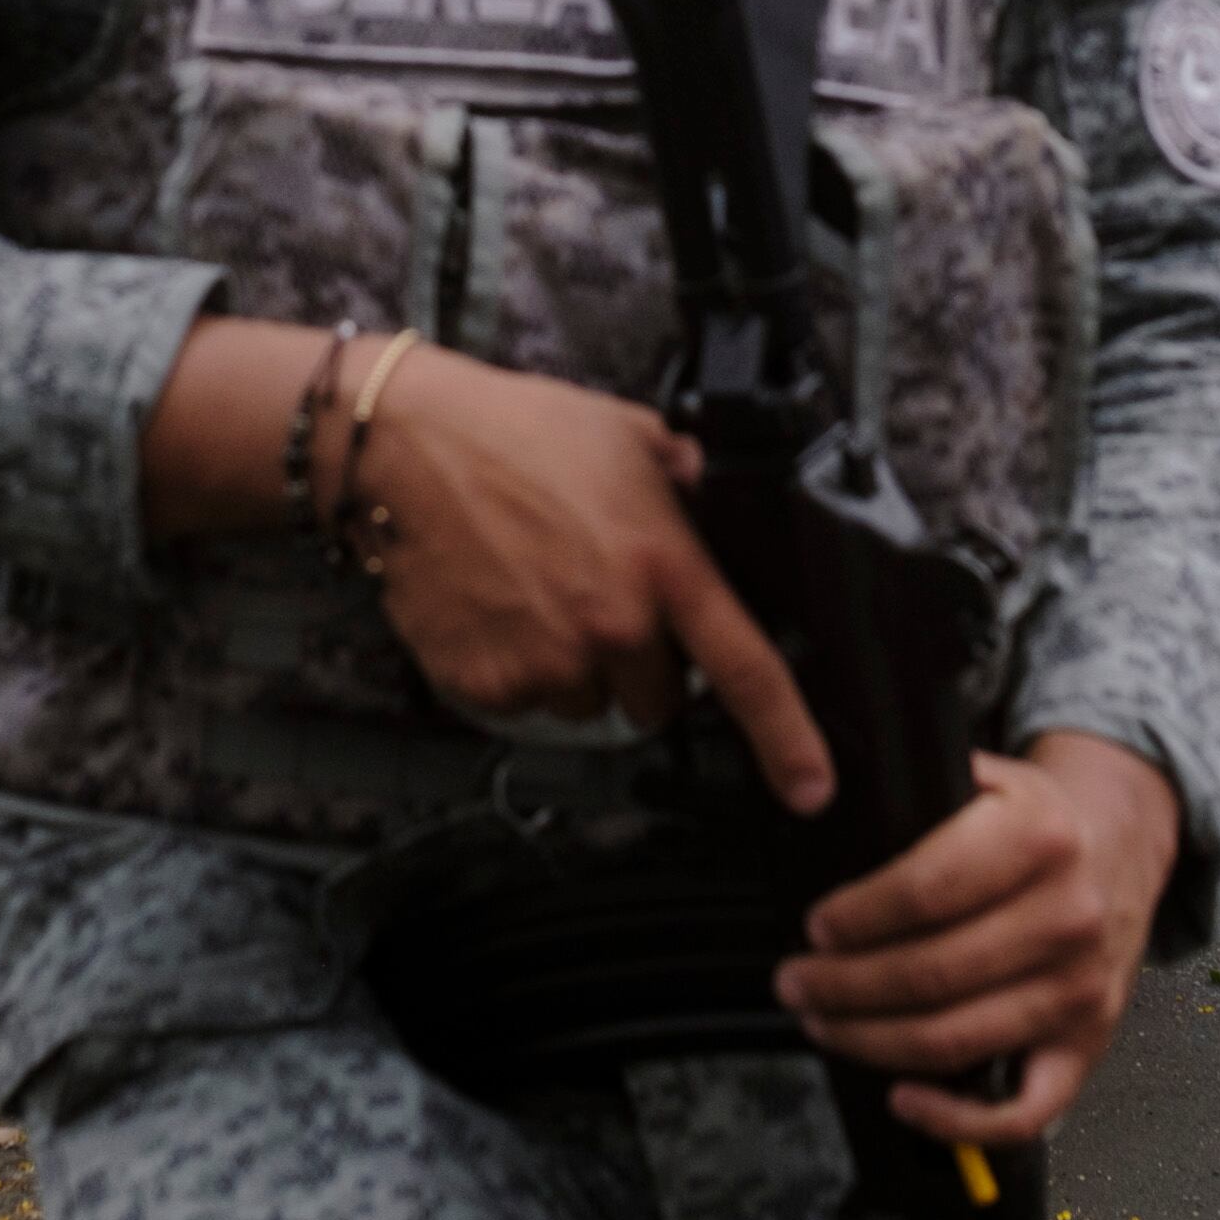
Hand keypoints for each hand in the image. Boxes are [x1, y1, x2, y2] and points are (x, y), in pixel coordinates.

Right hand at [345, 349, 834, 816]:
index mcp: (662, 567)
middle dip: (639, 662)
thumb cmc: (514, 431)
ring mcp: (546, 660)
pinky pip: (522, 698)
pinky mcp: (487, 681)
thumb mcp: (630, 434)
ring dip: (573, 664)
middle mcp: (611, 625)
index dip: (788, 740)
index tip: (811, 788)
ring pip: (585, 700)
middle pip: (656, 698)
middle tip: (598, 597)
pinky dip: (514, 664)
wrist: (408, 446)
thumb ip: (686, 479)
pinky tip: (498, 602)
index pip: (746, 670)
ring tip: (537, 588)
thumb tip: (713, 490)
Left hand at [778, 736, 1186, 1144]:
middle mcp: (1068, 916)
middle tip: (796, 982)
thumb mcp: (990, 777)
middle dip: (843, 985)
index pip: (927, 889)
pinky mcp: (1086, 1045)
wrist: (1117, 849)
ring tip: (824, 1023)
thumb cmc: (1032, 824)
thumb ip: (923, 792)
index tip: (817, 927)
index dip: (859, 917)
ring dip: (872, 1041)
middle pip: (931, 973)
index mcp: (1039, 837)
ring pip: (956, 1038)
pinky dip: (957, 1122)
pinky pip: (1022, 1109)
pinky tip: (903, 1099)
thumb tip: (826, 807)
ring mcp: (1079, 989)